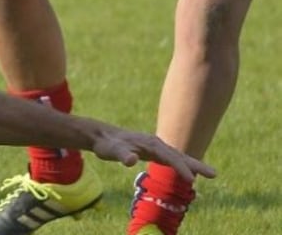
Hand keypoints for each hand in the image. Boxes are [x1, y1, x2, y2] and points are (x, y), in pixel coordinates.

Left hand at [90, 129, 215, 181]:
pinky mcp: (151, 151)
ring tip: (209, 173)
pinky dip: (181, 164)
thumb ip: (122, 155)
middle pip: (179, 155)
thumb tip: (131, 160)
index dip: (180, 168)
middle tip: (214, 174)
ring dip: (192, 164)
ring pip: (177, 156)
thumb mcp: (112, 150)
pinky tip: (186, 171)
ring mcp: (154, 147)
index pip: (170, 157)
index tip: (191, 179)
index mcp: (150, 144)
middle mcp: (155, 144)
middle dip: (196, 165)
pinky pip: (170, 158)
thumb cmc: (107, 144)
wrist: (102, 135)